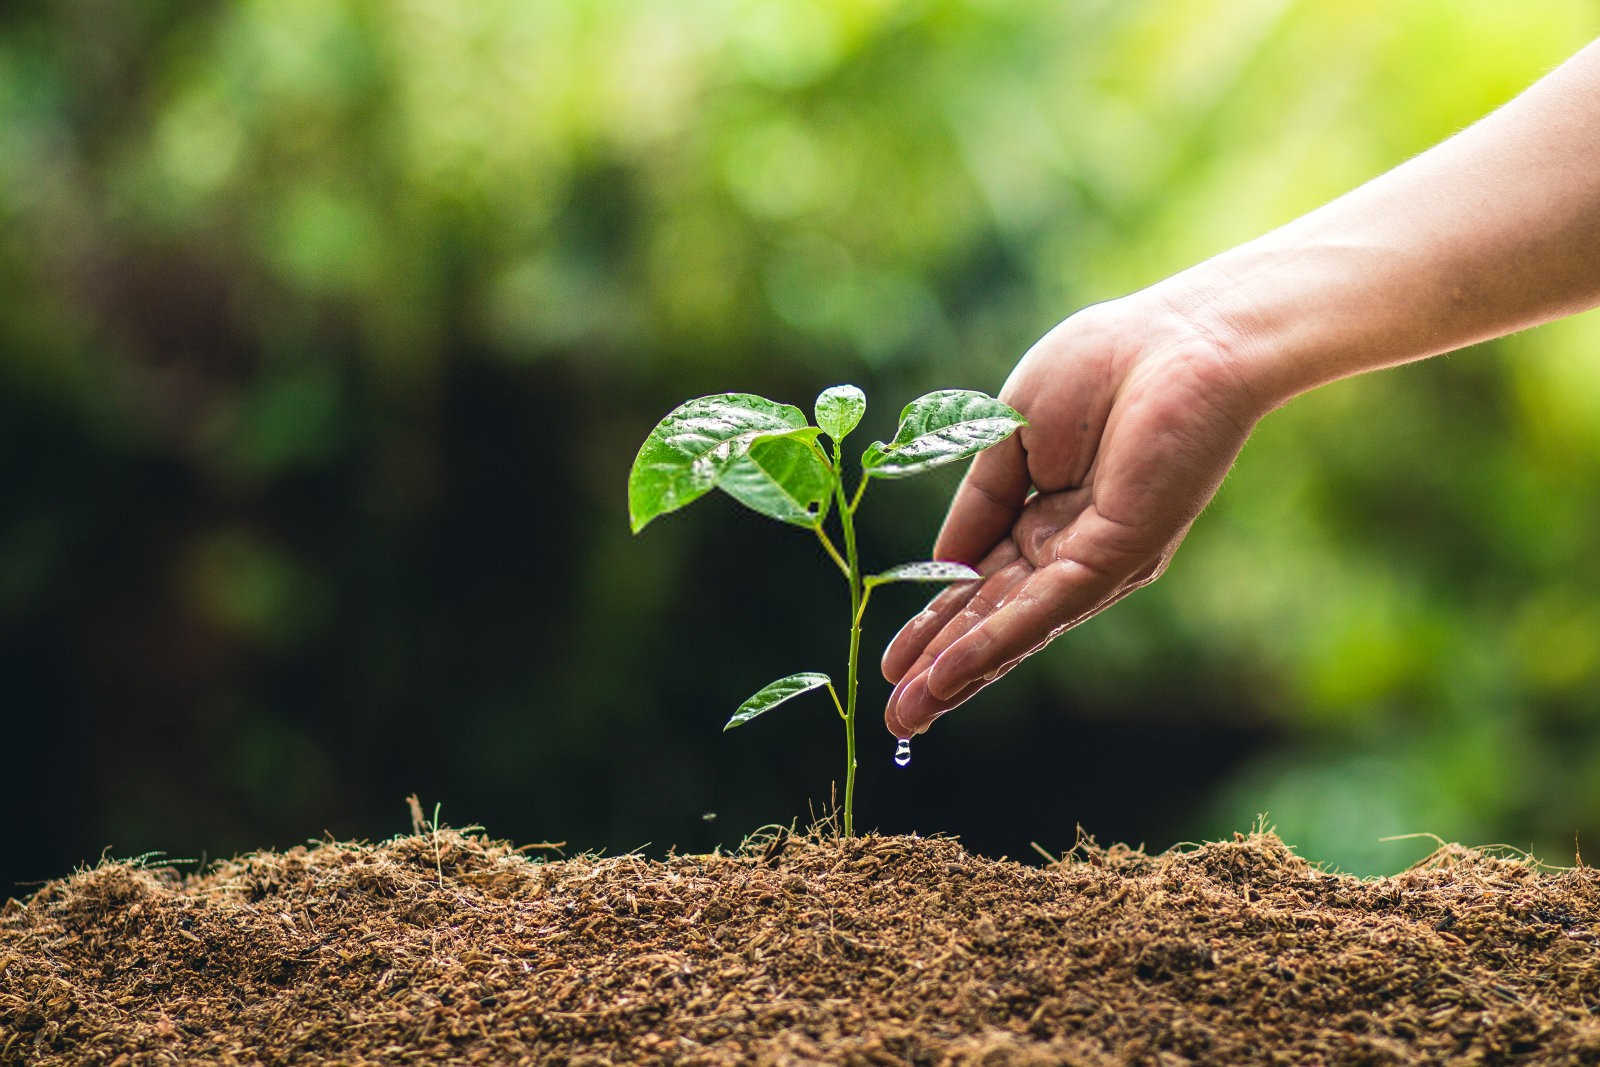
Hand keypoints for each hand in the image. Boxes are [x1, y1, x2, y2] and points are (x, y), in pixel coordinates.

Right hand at [881, 290, 1262, 737]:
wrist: (1183, 338)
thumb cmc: (1104, 367)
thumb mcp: (1008, 437)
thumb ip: (977, 504)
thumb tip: (941, 565)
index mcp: (1044, 517)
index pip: (977, 583)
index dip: (934, 624)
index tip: (892, 664)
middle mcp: (1069, 550)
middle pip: (992, 621)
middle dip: (941, 671)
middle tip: (896, 719)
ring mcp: (1095, 559)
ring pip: (1013, 628)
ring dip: (958, 674)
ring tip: (908, 718)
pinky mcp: (1119, 555)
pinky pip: (1045, 607)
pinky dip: (994, 642)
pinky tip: (951, 675)